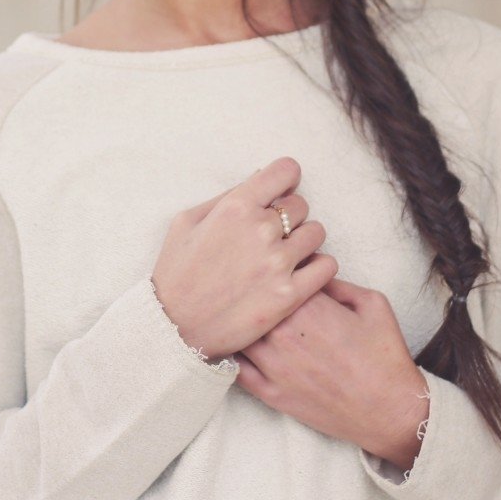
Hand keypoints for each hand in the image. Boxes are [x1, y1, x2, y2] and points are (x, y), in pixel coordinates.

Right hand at [151, 157, 337, 359]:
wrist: (173, 329)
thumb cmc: (176, 272)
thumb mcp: (187, 222)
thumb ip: (226, 196)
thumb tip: (260, 177)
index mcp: (235, 208)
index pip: (286, 170)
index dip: (285, 179)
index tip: (280, 192)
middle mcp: (260, 231)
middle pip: (301, 204)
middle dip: (288, 216)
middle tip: (271, 235)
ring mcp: (277, 264)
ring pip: (317, 233)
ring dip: (304, 240)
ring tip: (284, 255)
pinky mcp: (289, 295)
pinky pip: (327, 266)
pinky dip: (319, 267)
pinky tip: (301, 273)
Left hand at [233, 276, 430, 466]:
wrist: (390, 411)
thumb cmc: (385, 355)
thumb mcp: (372, 303)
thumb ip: (336, 283)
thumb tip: (310, 272)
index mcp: (309, 306)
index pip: (278, 274)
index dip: (279, 270)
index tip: (284, 269)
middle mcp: (284, 333)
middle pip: (250, 301)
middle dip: (254, 293)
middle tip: (258, 288)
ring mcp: (273, 365)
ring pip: (238, 333)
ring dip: (241, 323)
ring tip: (245, 317)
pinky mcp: (270, 393)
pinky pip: (236, 369)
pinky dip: (233, 355)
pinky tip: (240, 346)